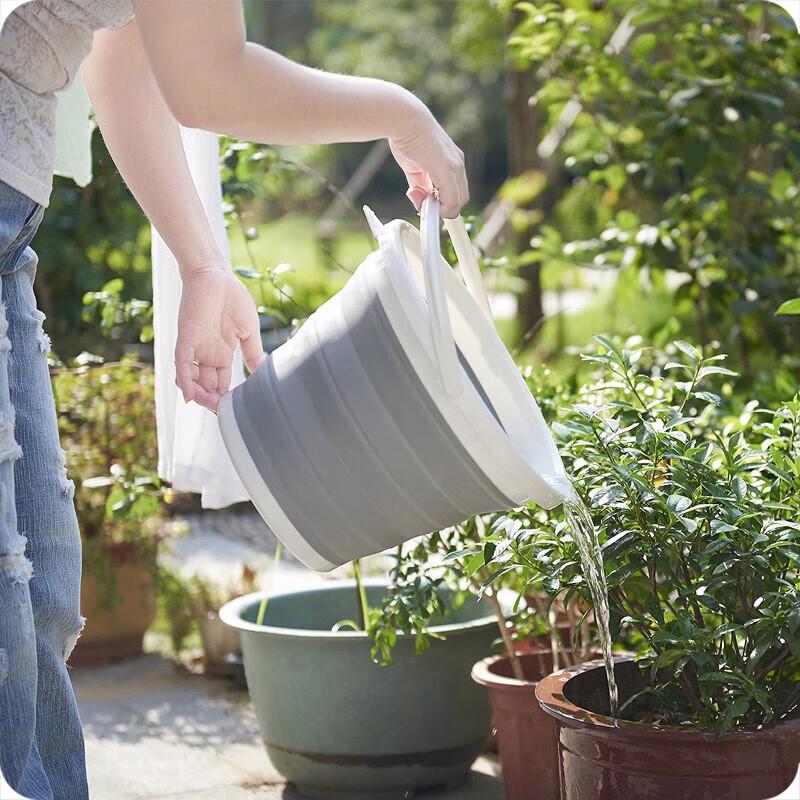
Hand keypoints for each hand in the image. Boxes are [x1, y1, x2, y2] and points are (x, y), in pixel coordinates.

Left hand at [174, 266, 264, 411]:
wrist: (215, 275)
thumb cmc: (232, 299)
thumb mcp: (248, 331)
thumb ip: (253, 353)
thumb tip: (263, 374)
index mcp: (222, 354)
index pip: (222, 383)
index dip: (227, 398)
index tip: (238, 410)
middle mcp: (207, 355)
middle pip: (207, 387)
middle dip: (214, 402)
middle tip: (225, 412)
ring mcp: (196, 348)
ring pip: (193, 381)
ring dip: (200, 396)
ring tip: (212, 405)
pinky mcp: (186, 339)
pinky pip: (182, 365)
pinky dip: (184, 381)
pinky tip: (191, 396)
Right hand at [388, 99, 468, 218]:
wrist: (404, 119)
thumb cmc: (406, 138)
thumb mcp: (415, 167)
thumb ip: (420, 184)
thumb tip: (420, 200)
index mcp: (451, 161)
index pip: (455, 190)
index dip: (441, 201)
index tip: (423, 199)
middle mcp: (458, 164)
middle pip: (459, 200)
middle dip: (441, 207)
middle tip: (420, 201)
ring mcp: (455, 168)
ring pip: (456, 204)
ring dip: (438, 209)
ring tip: (418, 197)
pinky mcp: (448, 171)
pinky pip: (451, 203)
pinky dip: (440, 210)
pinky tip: (422, 200)